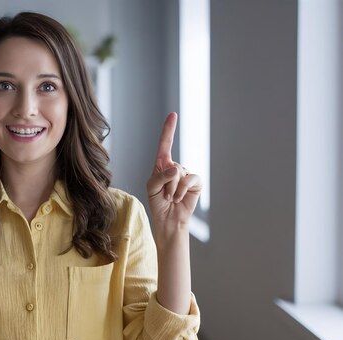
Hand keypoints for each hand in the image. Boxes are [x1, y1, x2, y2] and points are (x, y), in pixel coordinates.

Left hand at [146, 113, 201, 240]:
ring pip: (179, 174)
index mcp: (162, 164)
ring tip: (171, 198)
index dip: (169, 129)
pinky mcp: (195, 183)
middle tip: (164, 195)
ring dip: (172, 189)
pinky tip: (179, 199)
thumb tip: (176, 168)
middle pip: (170, 167)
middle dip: (165, 183)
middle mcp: (175, 167)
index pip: (165, 144)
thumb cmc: (158, 202)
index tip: (173, 114)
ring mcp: (186, 174)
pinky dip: (181, 190)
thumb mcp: (152, 187)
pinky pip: (189, 180)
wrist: (168, 218)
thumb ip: (160, 176)